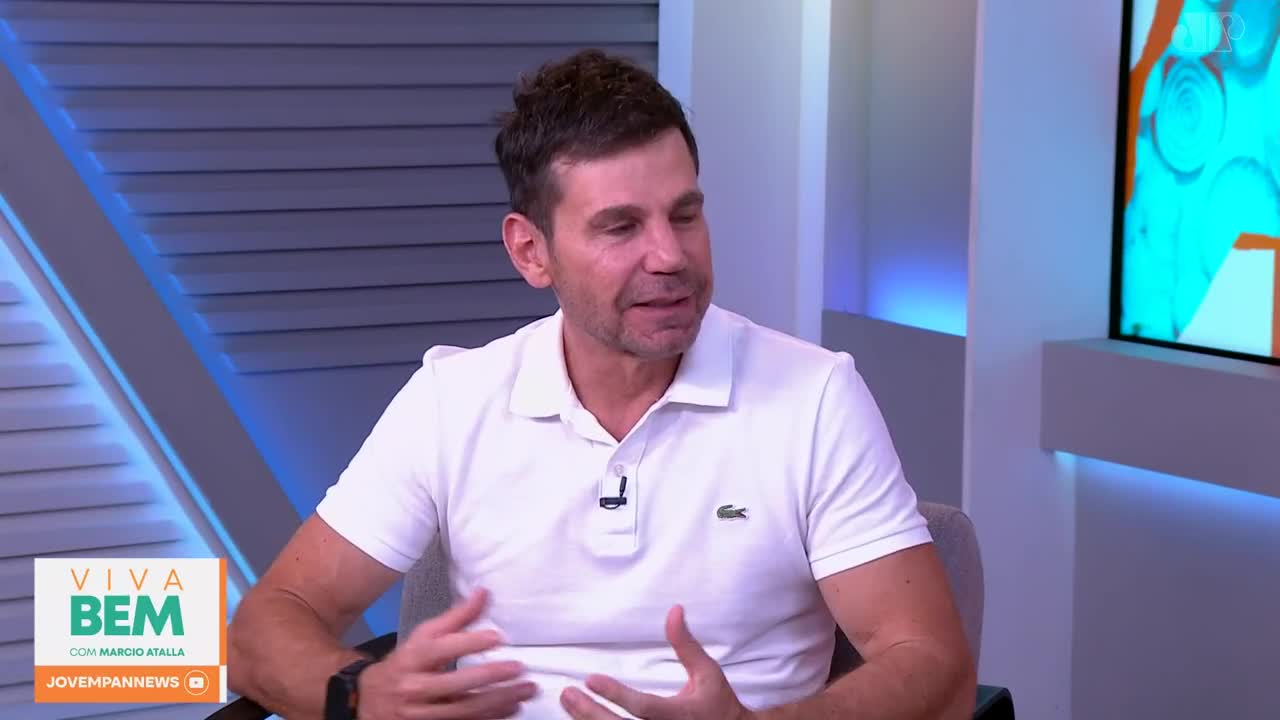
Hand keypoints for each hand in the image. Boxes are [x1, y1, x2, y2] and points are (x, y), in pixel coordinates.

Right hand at [357, 589, 537, 719]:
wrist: (371, 700)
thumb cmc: (406, 663)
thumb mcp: (423, 636)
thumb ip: (456, 617)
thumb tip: (484, 592)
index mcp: (413, 658)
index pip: (441, 649)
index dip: (469, 643)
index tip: (497, 637)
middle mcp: (415, 687)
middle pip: (455, 683)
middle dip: (490, 676)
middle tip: (519, 668)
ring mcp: (422, 713)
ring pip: (464, 710)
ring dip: (498, 701)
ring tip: (525, 690)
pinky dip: (491, 717)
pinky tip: (512, 707)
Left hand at [560, 605, 751, 719]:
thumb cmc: (718, 703)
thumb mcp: (707, 672)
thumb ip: (686, 644)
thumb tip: (674, 611)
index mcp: (680, 716)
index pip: (643, 707)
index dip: (617, 695)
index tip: (591, 679)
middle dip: (590, 713)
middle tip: (568, 694)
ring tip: (568, 703)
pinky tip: (580, 718)